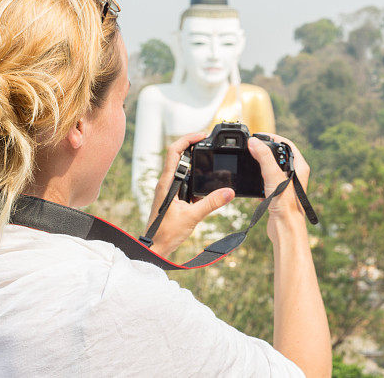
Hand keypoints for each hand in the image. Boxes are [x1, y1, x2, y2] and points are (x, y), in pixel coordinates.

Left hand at [145, 132, 234, 257]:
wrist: (155, 247)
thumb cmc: (166, 233)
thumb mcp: (192, 217)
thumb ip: (211, 203)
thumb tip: (229, 192)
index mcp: (166, 182)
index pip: (174, 151)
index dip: (187, 139)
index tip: (202, 136)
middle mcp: (165, 182)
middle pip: (177, 155)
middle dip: (192, 146)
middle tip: (208, 143)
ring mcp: (168, 189)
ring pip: (181, 167)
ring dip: (193, 160)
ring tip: (209, 156)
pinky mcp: (171, 196)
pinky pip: (183, 179)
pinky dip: (194, 175)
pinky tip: (205, 180)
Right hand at [247, 133, 309, 236]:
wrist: (285, 227)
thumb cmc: (285, 204)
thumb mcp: (273, 175)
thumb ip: (263, 157)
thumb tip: (254, 142)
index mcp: (299, 166)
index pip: (287, 144)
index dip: (273, 137)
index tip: (259, 136)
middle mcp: (295, 174)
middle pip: (279, 155)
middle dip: (265, 150)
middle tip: (252, 147)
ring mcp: (286, 184)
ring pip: (272, 168)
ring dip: (261, 165)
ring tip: (251, 161)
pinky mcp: (278, 194)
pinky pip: (267, 181)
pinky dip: (259, 179)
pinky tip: (253, 182)